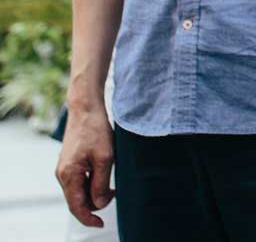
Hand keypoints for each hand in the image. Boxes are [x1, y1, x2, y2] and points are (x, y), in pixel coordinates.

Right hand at [55, 108, 114, 227]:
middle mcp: (62, 175)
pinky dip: (92, 184)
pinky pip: (80, 181)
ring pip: (79, 191)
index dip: (89, 218)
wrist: (86, 109)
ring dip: (95, 192)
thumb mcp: (105, 157)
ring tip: (112, 185)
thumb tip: (98, 204)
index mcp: (69, 175)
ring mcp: (65, 169)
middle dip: (96, 202)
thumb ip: (101, 183)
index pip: (76, 206)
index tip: (102, 224)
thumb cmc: (96, 130)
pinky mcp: (70, 163)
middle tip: (115, 193)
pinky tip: (105, 177)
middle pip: (78, 200)